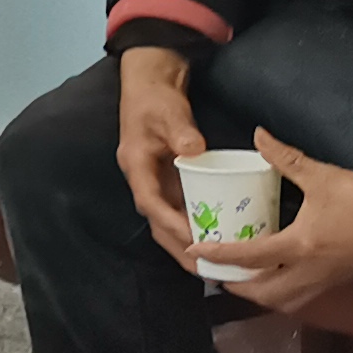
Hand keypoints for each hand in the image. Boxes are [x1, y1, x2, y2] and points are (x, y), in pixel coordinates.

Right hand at [115, 48, 210, 273]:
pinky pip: (180, 210)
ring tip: (213, 267)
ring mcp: (155, 181)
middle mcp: (143, 179)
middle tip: (206, 270)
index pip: (150, 202)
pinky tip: (216, 239)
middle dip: (180, 248)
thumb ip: (181, 131)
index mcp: (136, 165)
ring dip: (186, 244)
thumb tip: (195, 151)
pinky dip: (193, 227)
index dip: (170, 224)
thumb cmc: (155, 97)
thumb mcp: (169, 112)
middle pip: (157, 223)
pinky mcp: (168, 179)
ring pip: (167, 221)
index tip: (192, 240)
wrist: (150, 81)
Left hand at [215, 135, 352, 312]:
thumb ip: (286, 157)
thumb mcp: (323, 175)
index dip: (221, 254)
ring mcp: (328, 280)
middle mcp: (311, 271)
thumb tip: (257, 134)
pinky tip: (276, 275)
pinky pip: (303, 297)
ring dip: (260, 294)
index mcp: (301, 246)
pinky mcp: (340, 279)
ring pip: (285, 301)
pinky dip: (283, 293)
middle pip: (265, 293)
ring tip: (241, 278)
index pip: (252, 257)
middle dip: (237, 286)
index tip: (196, 251)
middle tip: (216, 269)